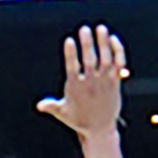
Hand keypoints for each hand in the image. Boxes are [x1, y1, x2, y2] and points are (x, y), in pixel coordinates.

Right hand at [37, 25, 126, 139]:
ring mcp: (105, 81)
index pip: (72, 67)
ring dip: (103, 43)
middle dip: (87, 44)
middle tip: (84, 28)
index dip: (70, 54)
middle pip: (89, 60)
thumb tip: (39, 105)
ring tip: (100, 28)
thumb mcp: (63, 113)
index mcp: (76, 88)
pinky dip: (118, 51)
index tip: (69, 40)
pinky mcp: (116, 81)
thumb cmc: (79, 120)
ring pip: (106, 58)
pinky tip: (113, 39)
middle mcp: (91, 83)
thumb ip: (51, 106)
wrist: (100, 129)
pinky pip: (118, 63)